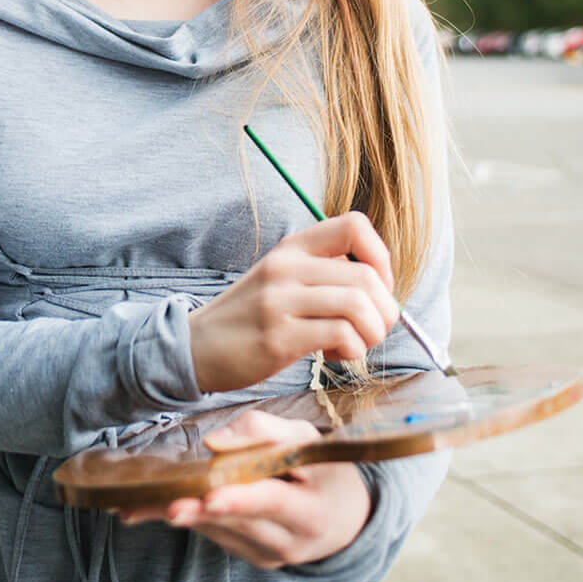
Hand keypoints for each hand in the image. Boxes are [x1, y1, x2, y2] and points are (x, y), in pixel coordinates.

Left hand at [115, 410, 371, 567]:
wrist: (344, 519)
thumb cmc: (323, 470)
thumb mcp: (306, 439)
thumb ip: (264, 432)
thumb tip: (214, 441)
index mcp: (312, 510)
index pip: (273, 503)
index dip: (240, 500)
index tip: (210, 498)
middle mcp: (290, 541)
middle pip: (238, 522)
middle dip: (199, 512)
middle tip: (165, 506)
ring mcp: (268, 554)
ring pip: (218, 530)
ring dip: (181, 515)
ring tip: (138, 506)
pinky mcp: (249, 556)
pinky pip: (215, 535)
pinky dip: (190, 517)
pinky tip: (154, 507)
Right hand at [188, 211, 398, 392]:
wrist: (197, 346)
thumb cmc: (250, 317)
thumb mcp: (282, 278)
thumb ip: (323, 273)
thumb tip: (379, 285)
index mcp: (293, 247)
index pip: (354, 226)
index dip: (380, 257)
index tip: (377, 287)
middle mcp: (287, 267)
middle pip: (366, 276)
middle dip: (385, 310)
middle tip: (373, 329)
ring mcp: (280, 301)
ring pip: (358, 305)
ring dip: (372, 333)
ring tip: (355, 344)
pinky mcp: (279, 337)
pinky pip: (340, 335)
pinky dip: (352, 350)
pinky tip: (334, 356)